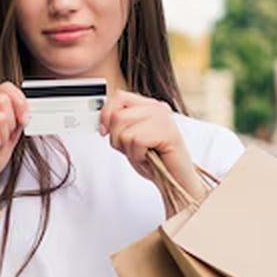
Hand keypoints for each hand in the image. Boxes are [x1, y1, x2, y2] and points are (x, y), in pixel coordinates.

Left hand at [99, 90, 206, 208]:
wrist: (174, 180)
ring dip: (129, 149)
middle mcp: (157, 108)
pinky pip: (137, 141)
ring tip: (143, 154)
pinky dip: (138, 155)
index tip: (105, 132)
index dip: (106, 115)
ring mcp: (164, 118)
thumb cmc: (153, 161)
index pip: (119, 97)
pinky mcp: (168, 132)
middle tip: (133, 149)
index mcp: (148, 105)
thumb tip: (103, 121)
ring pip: (125, 130)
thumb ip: (118, 125)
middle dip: (117, 139)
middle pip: (117, 116)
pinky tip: (149, 158)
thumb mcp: (129, 139)